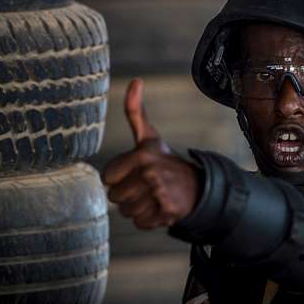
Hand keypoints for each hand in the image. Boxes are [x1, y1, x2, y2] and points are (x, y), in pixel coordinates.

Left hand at [102, 78, 199, 229]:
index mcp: (141, 154)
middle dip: (127, 194)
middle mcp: (150, 173)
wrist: (196, 186)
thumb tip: (135, 81)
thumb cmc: (164, 160)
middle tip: (145, 185)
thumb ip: (135, 112)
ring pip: (127, 212)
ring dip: (138, 208)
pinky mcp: (168, 212)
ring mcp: (160, 193)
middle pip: (114, 197)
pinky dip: (149, 220)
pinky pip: (140, 223)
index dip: (118, 177)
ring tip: (153, 196)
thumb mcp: (149, 137)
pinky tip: (160, 207)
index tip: (135, 172)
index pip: (107, 178)